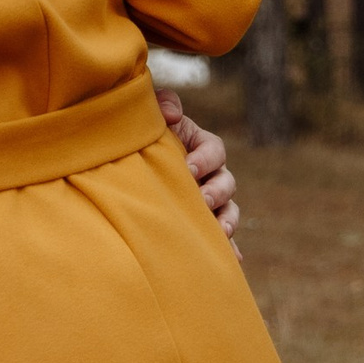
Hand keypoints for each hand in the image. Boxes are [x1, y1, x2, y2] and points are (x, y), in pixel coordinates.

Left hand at [158, 89, 240, 253]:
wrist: (129, 163)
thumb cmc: (143, 136)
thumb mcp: (153, 114)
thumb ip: (164, 103)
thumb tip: (172, 114)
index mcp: (201, 146)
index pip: (215, 150)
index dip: (206, 158)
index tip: (188, 168)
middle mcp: (211, 173)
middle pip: (226, 182)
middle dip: (216, 192)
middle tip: (201, 199)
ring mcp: (211, 200)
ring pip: (230, 210)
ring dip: (228, 220)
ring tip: (220, 231)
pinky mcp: (205, 222)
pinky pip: (223, 237)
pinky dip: (231, 247)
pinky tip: (234, 260)